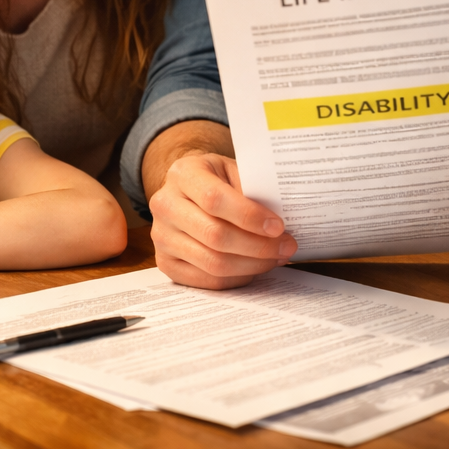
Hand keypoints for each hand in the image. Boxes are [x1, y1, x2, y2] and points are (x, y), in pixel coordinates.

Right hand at [149, 152, 297, 289]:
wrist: (186, 190)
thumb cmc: (215, 178)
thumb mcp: (231, 169)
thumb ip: (250, 188)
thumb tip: (279, 216)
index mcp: (182, 174)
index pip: (215, 200)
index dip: (249, 216)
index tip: (278, 226)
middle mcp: (165, 205)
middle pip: (215, 235)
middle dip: (258, 246)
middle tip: (286, 247)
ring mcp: (161, 236)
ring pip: (212, 263)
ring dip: (251, 265)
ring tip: (274, 258)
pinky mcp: (165, 262)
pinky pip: (206, 280)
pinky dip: (236, 278)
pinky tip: (254, 267)